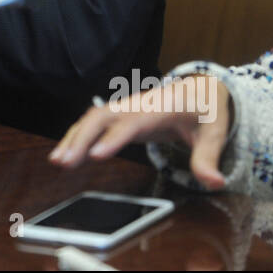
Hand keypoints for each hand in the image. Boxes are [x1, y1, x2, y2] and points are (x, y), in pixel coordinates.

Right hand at [48, 75, 232, 190]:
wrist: (200, 90)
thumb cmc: (205, 111)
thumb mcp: (214, 134)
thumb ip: (209, 159)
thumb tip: (214, 182)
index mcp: (158, 108)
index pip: (132, 123)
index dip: (113, 138)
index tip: (96, 155)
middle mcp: (135, 105)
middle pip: (102, 118)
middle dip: (81, 138)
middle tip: (64, 162)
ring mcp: (125, 109)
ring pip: (92, 119)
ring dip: (73, 137)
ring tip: (57, 161)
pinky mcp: (119, 116)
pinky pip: (93, 123)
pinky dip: (77, 136)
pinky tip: (65, 154)